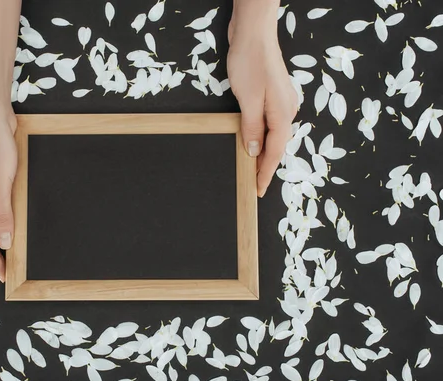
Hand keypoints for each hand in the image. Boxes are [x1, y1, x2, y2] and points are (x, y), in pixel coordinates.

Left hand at [227, 0, 297, 196]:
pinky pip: (270, 124)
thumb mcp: (248, 99)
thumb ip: (251, 127)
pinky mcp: (273, 95)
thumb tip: (254, 151)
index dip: (266, 173)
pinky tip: (256, 142)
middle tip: (254, 185)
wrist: (254, 33)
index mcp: (283, 114)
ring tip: (254, 170)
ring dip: (264, 152)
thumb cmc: (251, 62)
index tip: (258, 190)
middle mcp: (287, 110)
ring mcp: (282, 102)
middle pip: (277, 145)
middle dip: (266, 166)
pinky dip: (263, 137)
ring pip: (274, 135)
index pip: (275, 152)